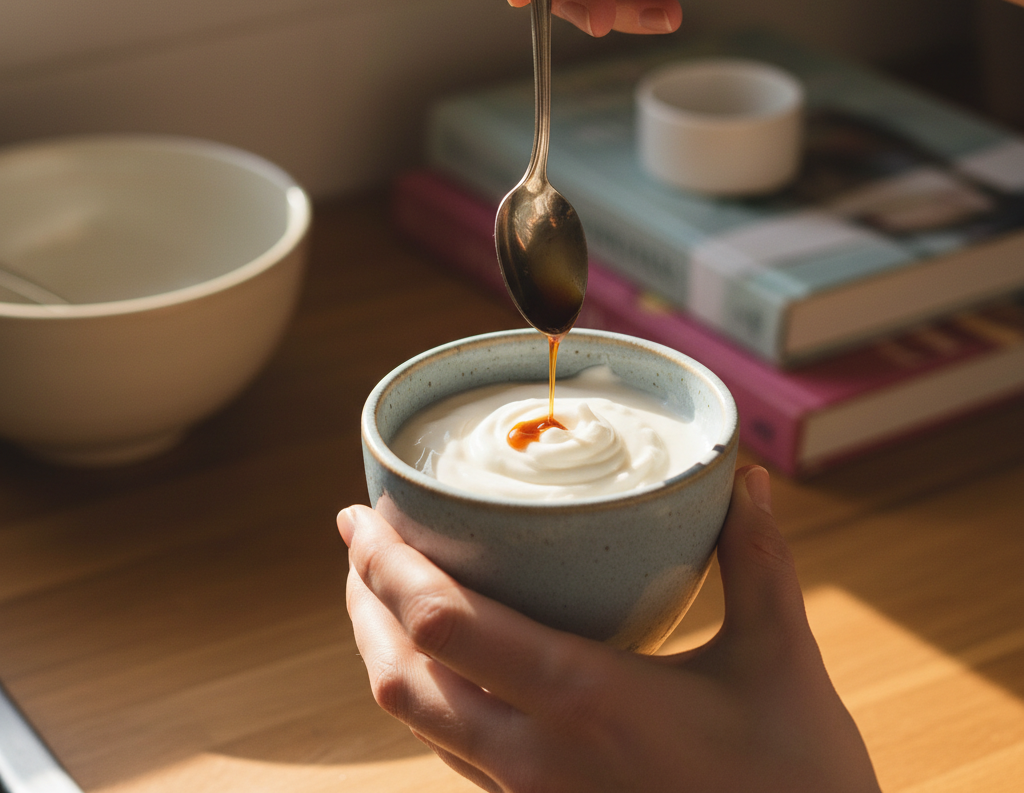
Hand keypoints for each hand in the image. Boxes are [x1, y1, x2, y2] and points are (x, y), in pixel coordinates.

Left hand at [338, 465, 881, 792]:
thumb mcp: (779, 662)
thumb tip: (744, 480)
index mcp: (585, 700)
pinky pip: (450, 751)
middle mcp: (535, 757)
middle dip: (363, 597)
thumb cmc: (798, 783)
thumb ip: (758, 561)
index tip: (359, 515)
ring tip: (380, 588)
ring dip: (382, 647)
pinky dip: (423, 694)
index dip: (383, 565)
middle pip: (399, 674)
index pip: (443, 625)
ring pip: (416, 719)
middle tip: (359, 536)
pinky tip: (445, 662)